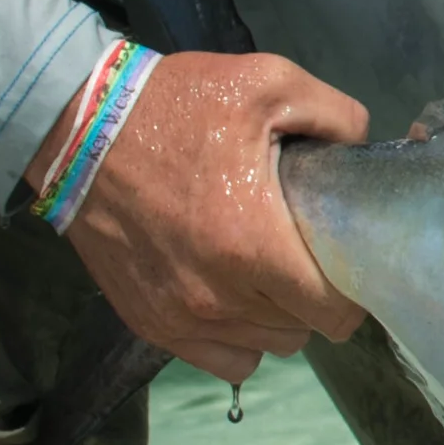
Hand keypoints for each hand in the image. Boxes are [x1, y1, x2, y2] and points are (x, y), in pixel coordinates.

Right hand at [52, 50, 369, 375]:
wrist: (80, 129)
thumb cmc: (177, 105)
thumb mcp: (268, 82)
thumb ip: (336, 115)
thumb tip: (363, 149)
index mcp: (255, 246)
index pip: (335, 314)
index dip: (353, 290)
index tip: (347, 258)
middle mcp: (220, 297)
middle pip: (304, 330)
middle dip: (314, 294)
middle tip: (304, 251)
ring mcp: (182, 318)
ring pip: (267, 347)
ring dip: (277, 316)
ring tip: (267, 270)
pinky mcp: (152, 324)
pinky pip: (225, 361)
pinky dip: (239, 338)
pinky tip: (235, 297)